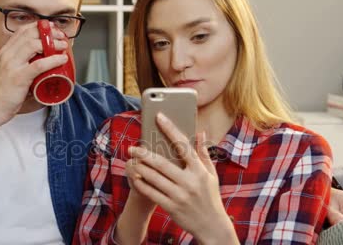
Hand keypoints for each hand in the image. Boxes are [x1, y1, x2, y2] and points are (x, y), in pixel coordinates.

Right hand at [0, 22, 68, 123]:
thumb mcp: (9, 70)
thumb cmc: (2, 92)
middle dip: (49, 32)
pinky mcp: (19, 77)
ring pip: (34, 45)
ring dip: (53, 43)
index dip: (39, 26)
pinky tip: (62, 59)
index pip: (22, 31)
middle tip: (61, 36)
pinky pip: (39, 65)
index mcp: (5, 51)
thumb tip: (39, 59)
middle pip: (30, 34)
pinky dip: (53, 60)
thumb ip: (20, 63)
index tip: (51, 28)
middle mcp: (7, 55)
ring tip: (63, 47)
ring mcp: (13, 65)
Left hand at [128, 113, 235, 243]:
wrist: (212, 226)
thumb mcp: (211, 174)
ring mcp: (180, 195)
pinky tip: (134, 177)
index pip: (183, 145)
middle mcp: (190, 182)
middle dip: (144, 154)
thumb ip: (204, 153)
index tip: (159, 117)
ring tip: (131, 161)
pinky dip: (141, 184)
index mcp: (199, 170)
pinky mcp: (172, 207)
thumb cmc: (210, 196)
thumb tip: (201, 132)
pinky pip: (152, 193)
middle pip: (162, 163)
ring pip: (154, 178)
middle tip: (132, 147)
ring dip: (140, 168)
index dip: (170, 129)